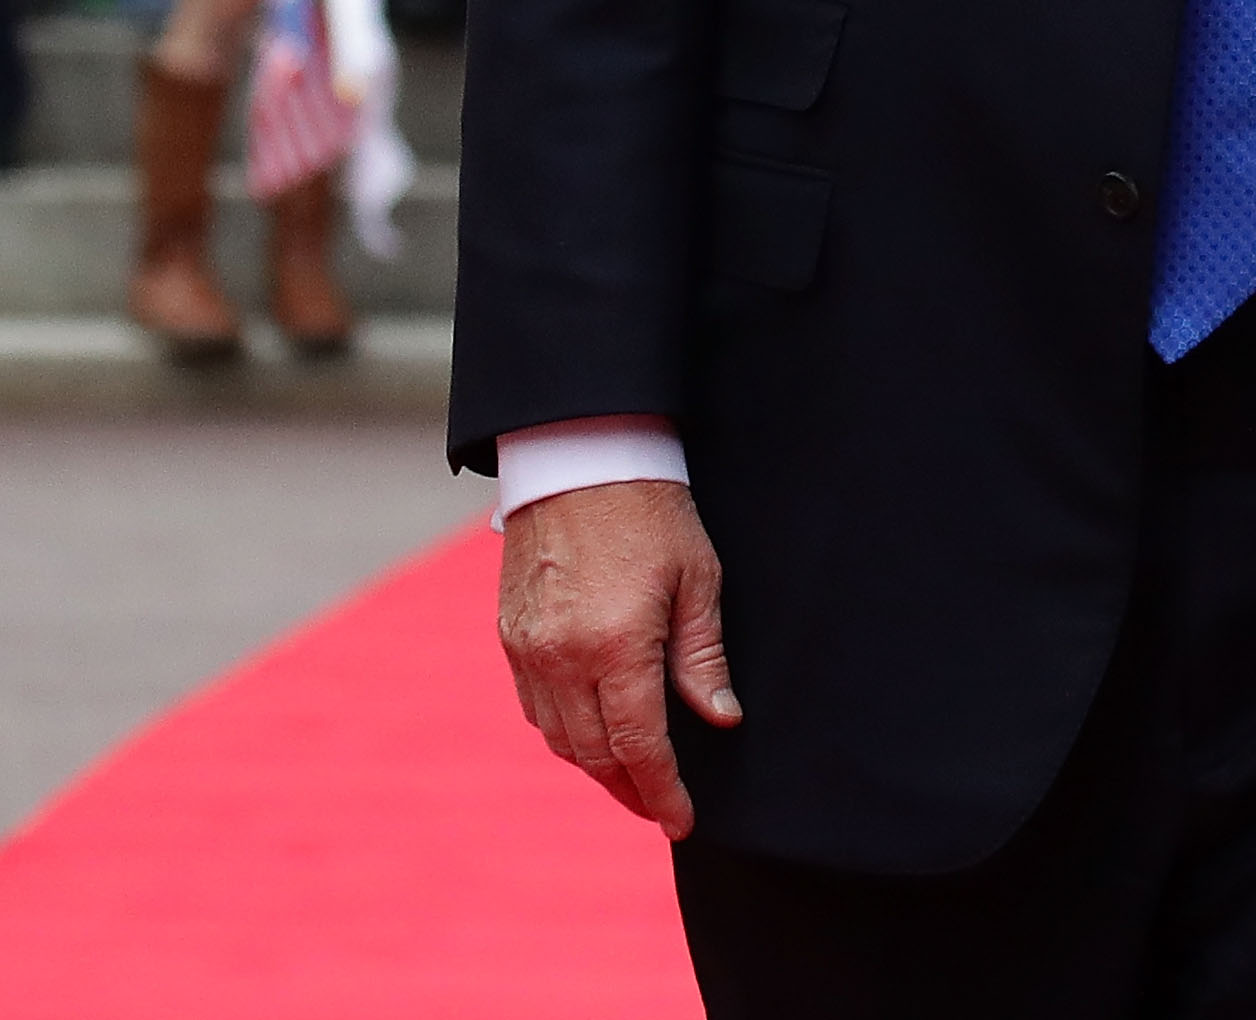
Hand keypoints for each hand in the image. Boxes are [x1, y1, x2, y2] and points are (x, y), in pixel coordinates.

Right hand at [498, 478, 740, 838]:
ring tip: (634, 779)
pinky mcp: (510, 636)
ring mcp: (528, 650)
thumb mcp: (698, 578)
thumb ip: (703, 656)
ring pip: (560, 738)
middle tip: (662, 809)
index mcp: (615, 647)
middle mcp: (562, 659)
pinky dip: (565, 732)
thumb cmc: (653, 512)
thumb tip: (721, 718)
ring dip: (596, 766)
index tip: (683, 821)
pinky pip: (536, 708)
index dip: (662, 791)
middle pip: (594, 754)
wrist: (579, 459)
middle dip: (631, 789)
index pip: (639, 745)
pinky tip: (594, 733)